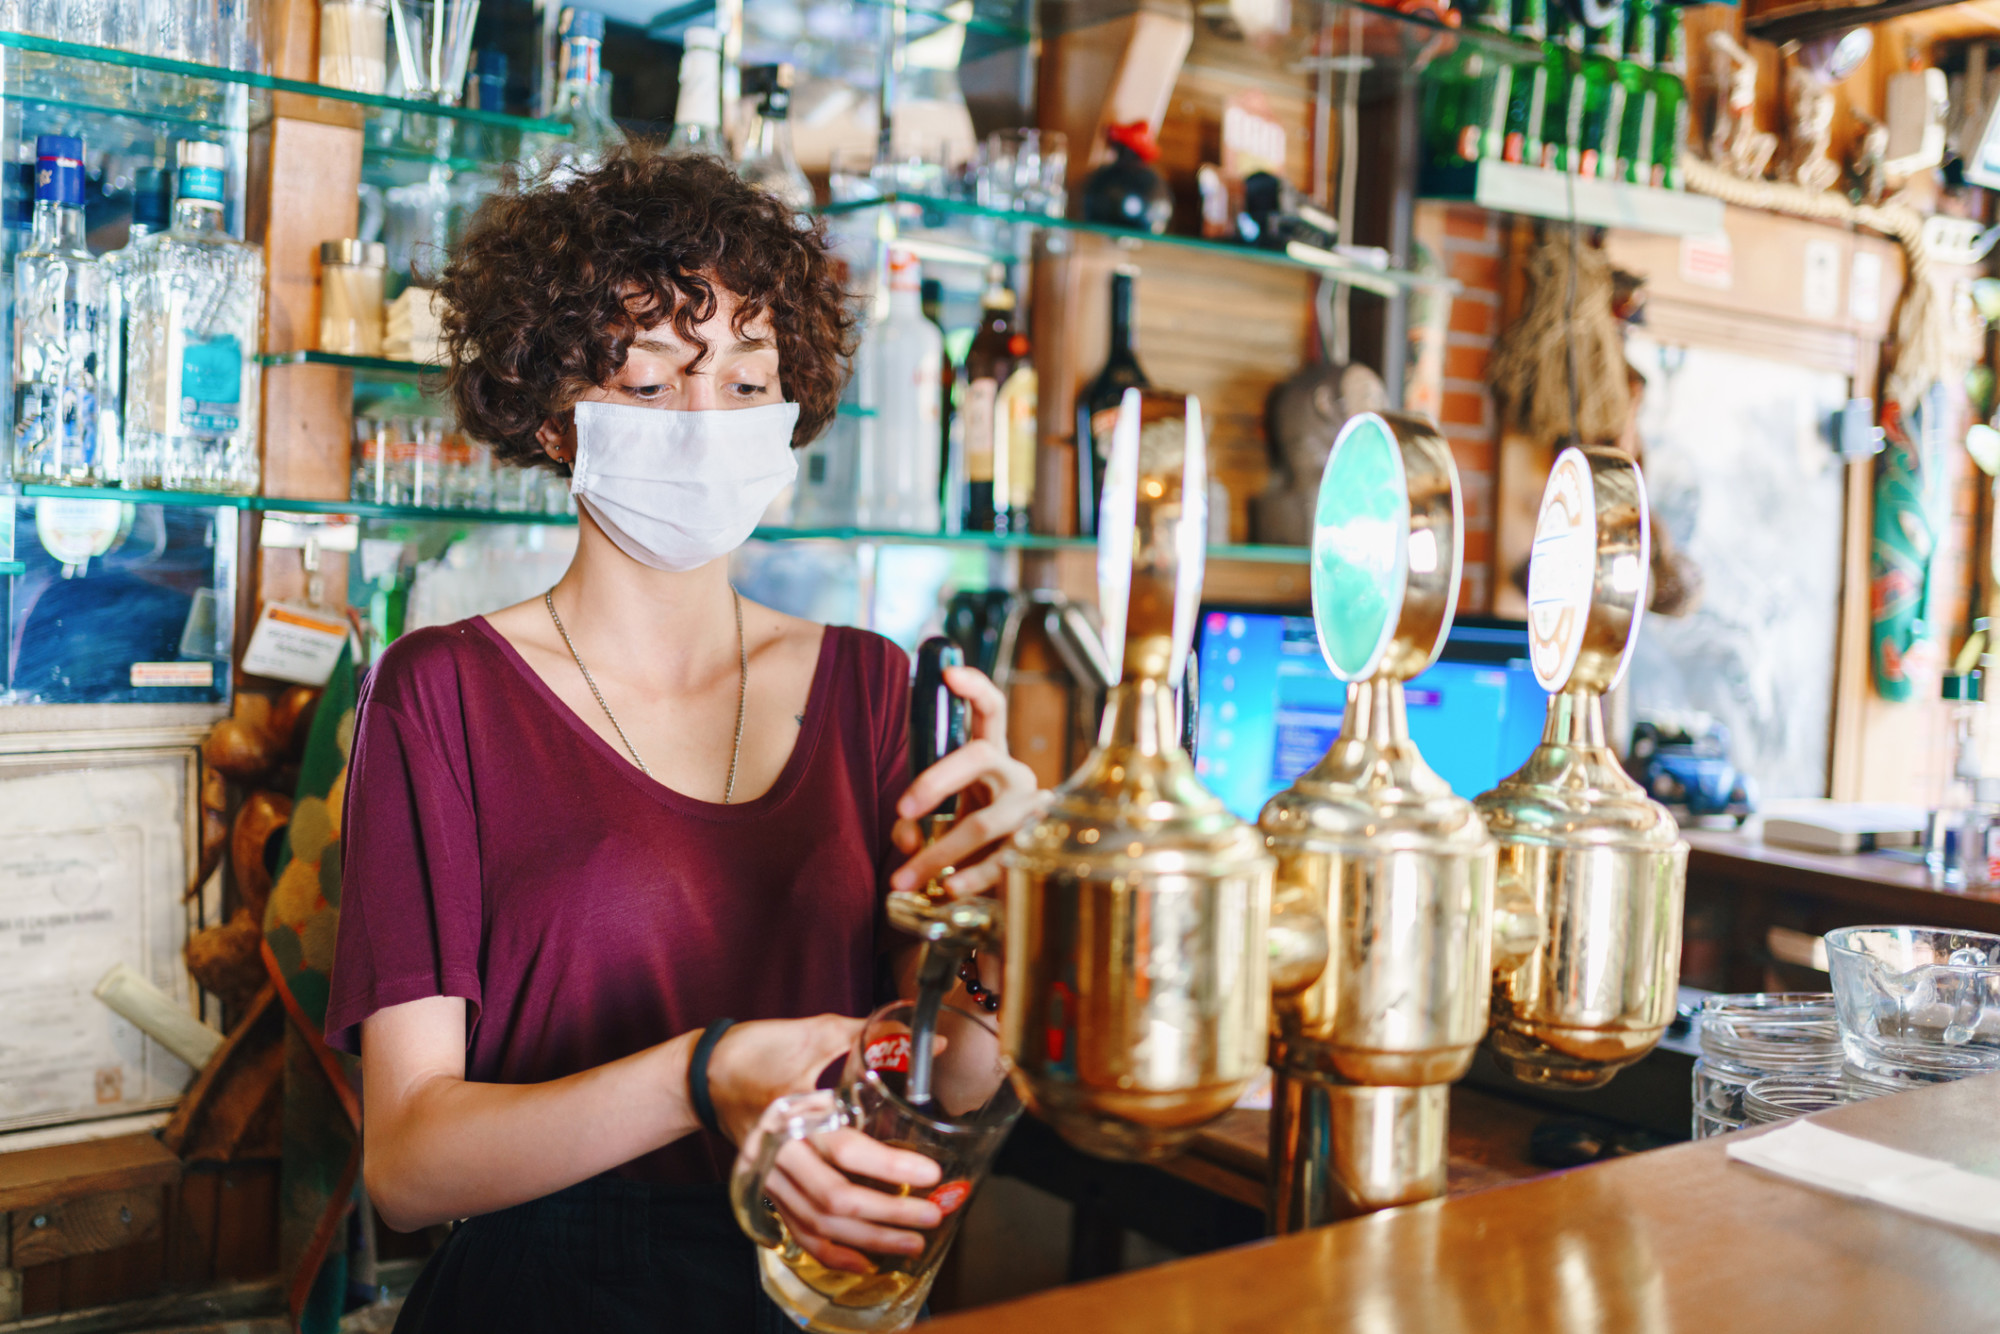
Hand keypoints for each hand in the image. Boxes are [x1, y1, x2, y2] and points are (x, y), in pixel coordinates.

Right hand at [705, 1016, 943, 1273]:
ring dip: (867, 1240)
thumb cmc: (762, 1047)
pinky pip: (798, 1230)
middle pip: (835, 1198)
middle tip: (932, 1215)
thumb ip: (876, 1037)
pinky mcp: (766, 1189)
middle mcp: (778, 1151)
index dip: (891, 1167)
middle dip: (888, 1214)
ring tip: (911, 1243)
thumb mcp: (818, 1031)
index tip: (930, 1175)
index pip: (846, 1150)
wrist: (705, 1071)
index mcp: (792, 1111)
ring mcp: (769, 1176)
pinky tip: (863, 1261)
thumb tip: (934, 1047)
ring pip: (818, 1223)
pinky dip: (830, 1252)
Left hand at [890, 665, 1047, 900]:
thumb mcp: (941, 815)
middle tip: (901, 810)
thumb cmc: (971, 830)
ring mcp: (1029, 811)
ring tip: (901, 877)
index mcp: (993, 755)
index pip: (991, 710)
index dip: (974, 688)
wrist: (1020, 869)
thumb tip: (909, 839)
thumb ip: (916, 821)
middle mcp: (1015, 775)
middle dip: (935, 780)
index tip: (948, 673)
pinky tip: (948, 888)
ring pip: (982, 823)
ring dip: (938, 854)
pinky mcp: (1034, 849)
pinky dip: (970, 877)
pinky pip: (1001, 862)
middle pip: (978, 757)